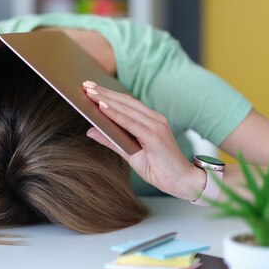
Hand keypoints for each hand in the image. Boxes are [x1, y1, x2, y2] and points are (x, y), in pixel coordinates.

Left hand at [82, 81, 205, 200]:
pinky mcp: (155, 136)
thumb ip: (112, 140)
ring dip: (106, 99)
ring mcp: (156, 126)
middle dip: (104, 93)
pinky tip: (102, 107)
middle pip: (125, 102)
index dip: (109, 94)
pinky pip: (130, 122)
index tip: (91, 87)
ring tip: (89, 92)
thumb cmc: (159, 169)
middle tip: (86, 85)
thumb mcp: (130, 153)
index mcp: (151, 121)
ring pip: (126, 109)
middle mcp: (155, 119)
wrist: (183, 183)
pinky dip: (115, 114)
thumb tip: (89, 130)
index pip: (127, 103)